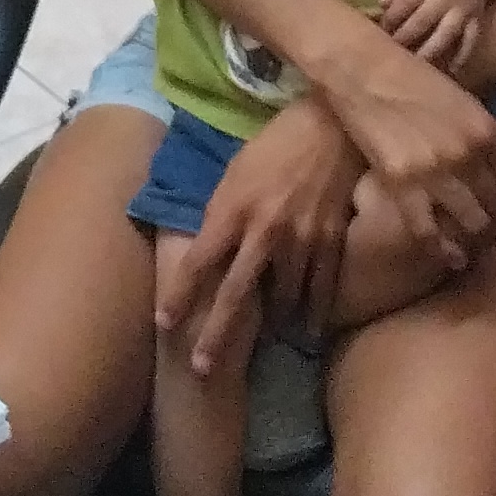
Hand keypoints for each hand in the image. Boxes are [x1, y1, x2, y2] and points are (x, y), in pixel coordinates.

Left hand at [160, 96, 365, 377]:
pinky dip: (314, 313)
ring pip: (281, 298)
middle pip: (235, 294)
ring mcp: (301, 240)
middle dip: (216, 334)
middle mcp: (263, 231)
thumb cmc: (273, 144)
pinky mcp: (331, 241)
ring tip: (258, 349)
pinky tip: (307, 333)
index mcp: (232, 210)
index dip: (179, 295)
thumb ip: (220, 211)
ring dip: (269, 328)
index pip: (198, 261)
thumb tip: (206, 243)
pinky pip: (322, 288)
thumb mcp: (234, 171)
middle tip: (200, 369)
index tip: (164, 323)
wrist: (329, 127)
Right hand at [325, 46, 495, 271]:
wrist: (365, 71)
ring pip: (474, 227)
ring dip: (476, 238)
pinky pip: (430, 233)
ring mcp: (435, 173)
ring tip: (471, 241)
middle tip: (488, 225)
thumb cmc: (416, 81)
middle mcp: (467, 155)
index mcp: (487, 131)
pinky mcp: (401, 186)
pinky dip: (443, 251)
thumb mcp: (467, 103)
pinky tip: (449, 257)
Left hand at [375, 0, 495, 69]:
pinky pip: (470, 42)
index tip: (377, 33)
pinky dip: (461, 57)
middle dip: (404, 38)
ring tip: (416, 67)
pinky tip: (451, 70)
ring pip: (445, 35)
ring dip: (429, 51)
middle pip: (421, 21)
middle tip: (390, 55)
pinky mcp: (476, 22)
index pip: (404, 3)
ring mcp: (461, 11)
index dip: (389, 19)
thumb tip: (380, 4)